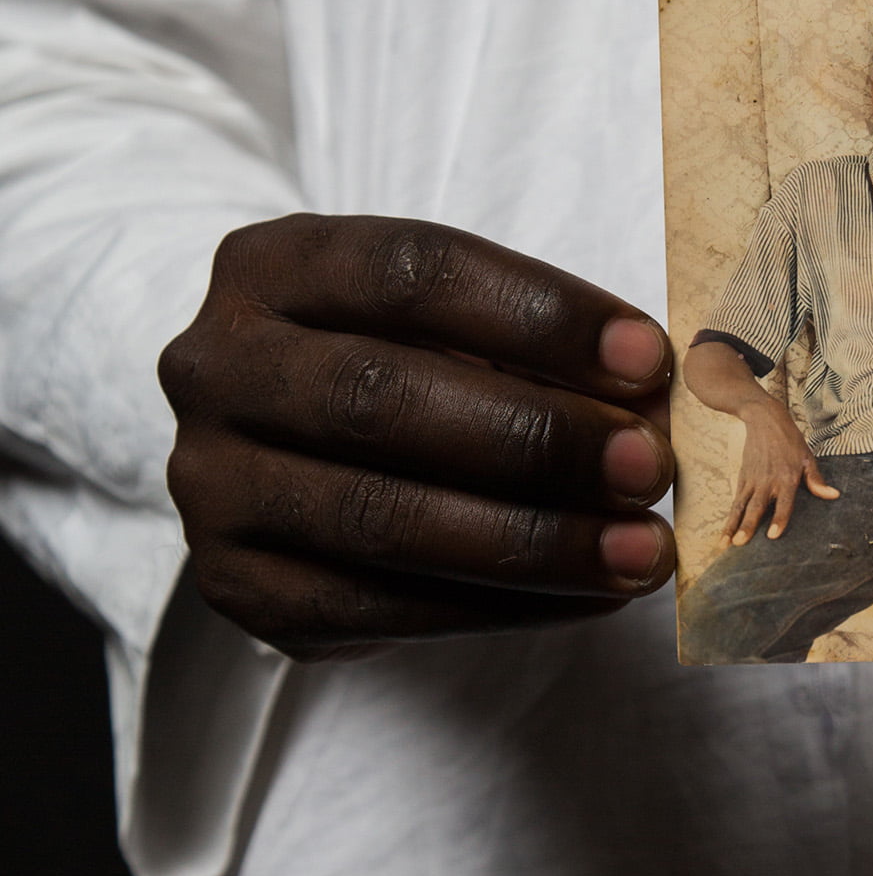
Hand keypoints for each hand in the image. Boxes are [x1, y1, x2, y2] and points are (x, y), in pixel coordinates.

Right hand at [159, 214, 676, 661]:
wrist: (282, 452)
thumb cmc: (402, 364)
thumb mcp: (454, 325)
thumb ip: (540, 351)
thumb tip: (656, 401)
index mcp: (273, 268)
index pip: (411, 271)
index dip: (541, 314)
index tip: (648, 357)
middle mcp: (219, 368)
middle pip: (382, 397)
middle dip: (537, 437)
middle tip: (648, 466)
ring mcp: (214, 484)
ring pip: (380, 517)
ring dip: (534, 540)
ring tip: (639, 549)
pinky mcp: (239, 586)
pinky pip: (380, 607)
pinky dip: (505, 607)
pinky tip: (592, 596)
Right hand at [723, 401, 838, 544]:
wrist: (765, 420)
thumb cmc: (790, 441)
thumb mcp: (807, 458)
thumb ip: (816, 480)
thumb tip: (833, 495)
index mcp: (787, 478)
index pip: (784, 503)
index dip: (779, 519)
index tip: (772, 535)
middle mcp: (768, 481)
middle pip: (757, 507)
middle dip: (747, 525)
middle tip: (740, 543)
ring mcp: (753, 481)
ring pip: (741, 507)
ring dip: (732, 526)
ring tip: (725, 544)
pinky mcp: (743, 478)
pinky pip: (735, 502)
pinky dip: (729, 518)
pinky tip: (724, 534)